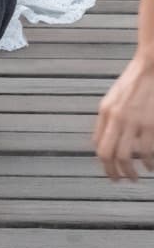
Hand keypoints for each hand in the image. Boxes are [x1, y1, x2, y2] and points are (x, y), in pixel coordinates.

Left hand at [94, 52, 153, 179]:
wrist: (151, 67)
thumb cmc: (135, 82)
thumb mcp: (113, 98)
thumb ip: (106, 119)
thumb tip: (99, 142)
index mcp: (105, 111)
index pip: (99, 145)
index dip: (104, 163)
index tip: (110, 172)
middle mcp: (116, 118)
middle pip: (108, 155)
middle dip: (113, 172)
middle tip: (121, 180)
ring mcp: (134, 122)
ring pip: (126, 157)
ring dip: (131, 172)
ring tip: (136, 176)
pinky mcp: (151, 125)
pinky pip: (147, 152)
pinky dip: (148, 163)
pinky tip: (149, 165)